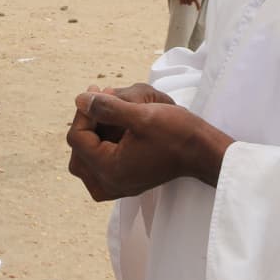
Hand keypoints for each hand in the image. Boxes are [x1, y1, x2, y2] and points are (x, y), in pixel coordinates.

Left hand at [66, 87, 229, 200]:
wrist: (202, 152)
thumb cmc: (176, 133)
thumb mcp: (141, 114)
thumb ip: (106, 107)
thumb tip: (80, 99)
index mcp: (110, 169)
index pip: (77, 138)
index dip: (83, 112)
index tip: (96, 91)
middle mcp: (111, 184)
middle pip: (78, 153)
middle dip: (85, 126)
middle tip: (99, 103)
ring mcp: (118, 187)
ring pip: (86, 163)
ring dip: (91, 138)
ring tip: (105, 115)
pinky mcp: (126, 184)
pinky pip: (99, 170)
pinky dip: (100, 150)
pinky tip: (112, 132)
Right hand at [175, 0, 199, 7]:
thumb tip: (189, 2)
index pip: (197, 2)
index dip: (198, 7)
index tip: (198, 10)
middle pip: (190, 3)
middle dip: (189, 2)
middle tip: (188, 0)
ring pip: (185, 3)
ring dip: (185, 2)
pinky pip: (181, 2)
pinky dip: (181, 2)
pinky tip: (181, 2)